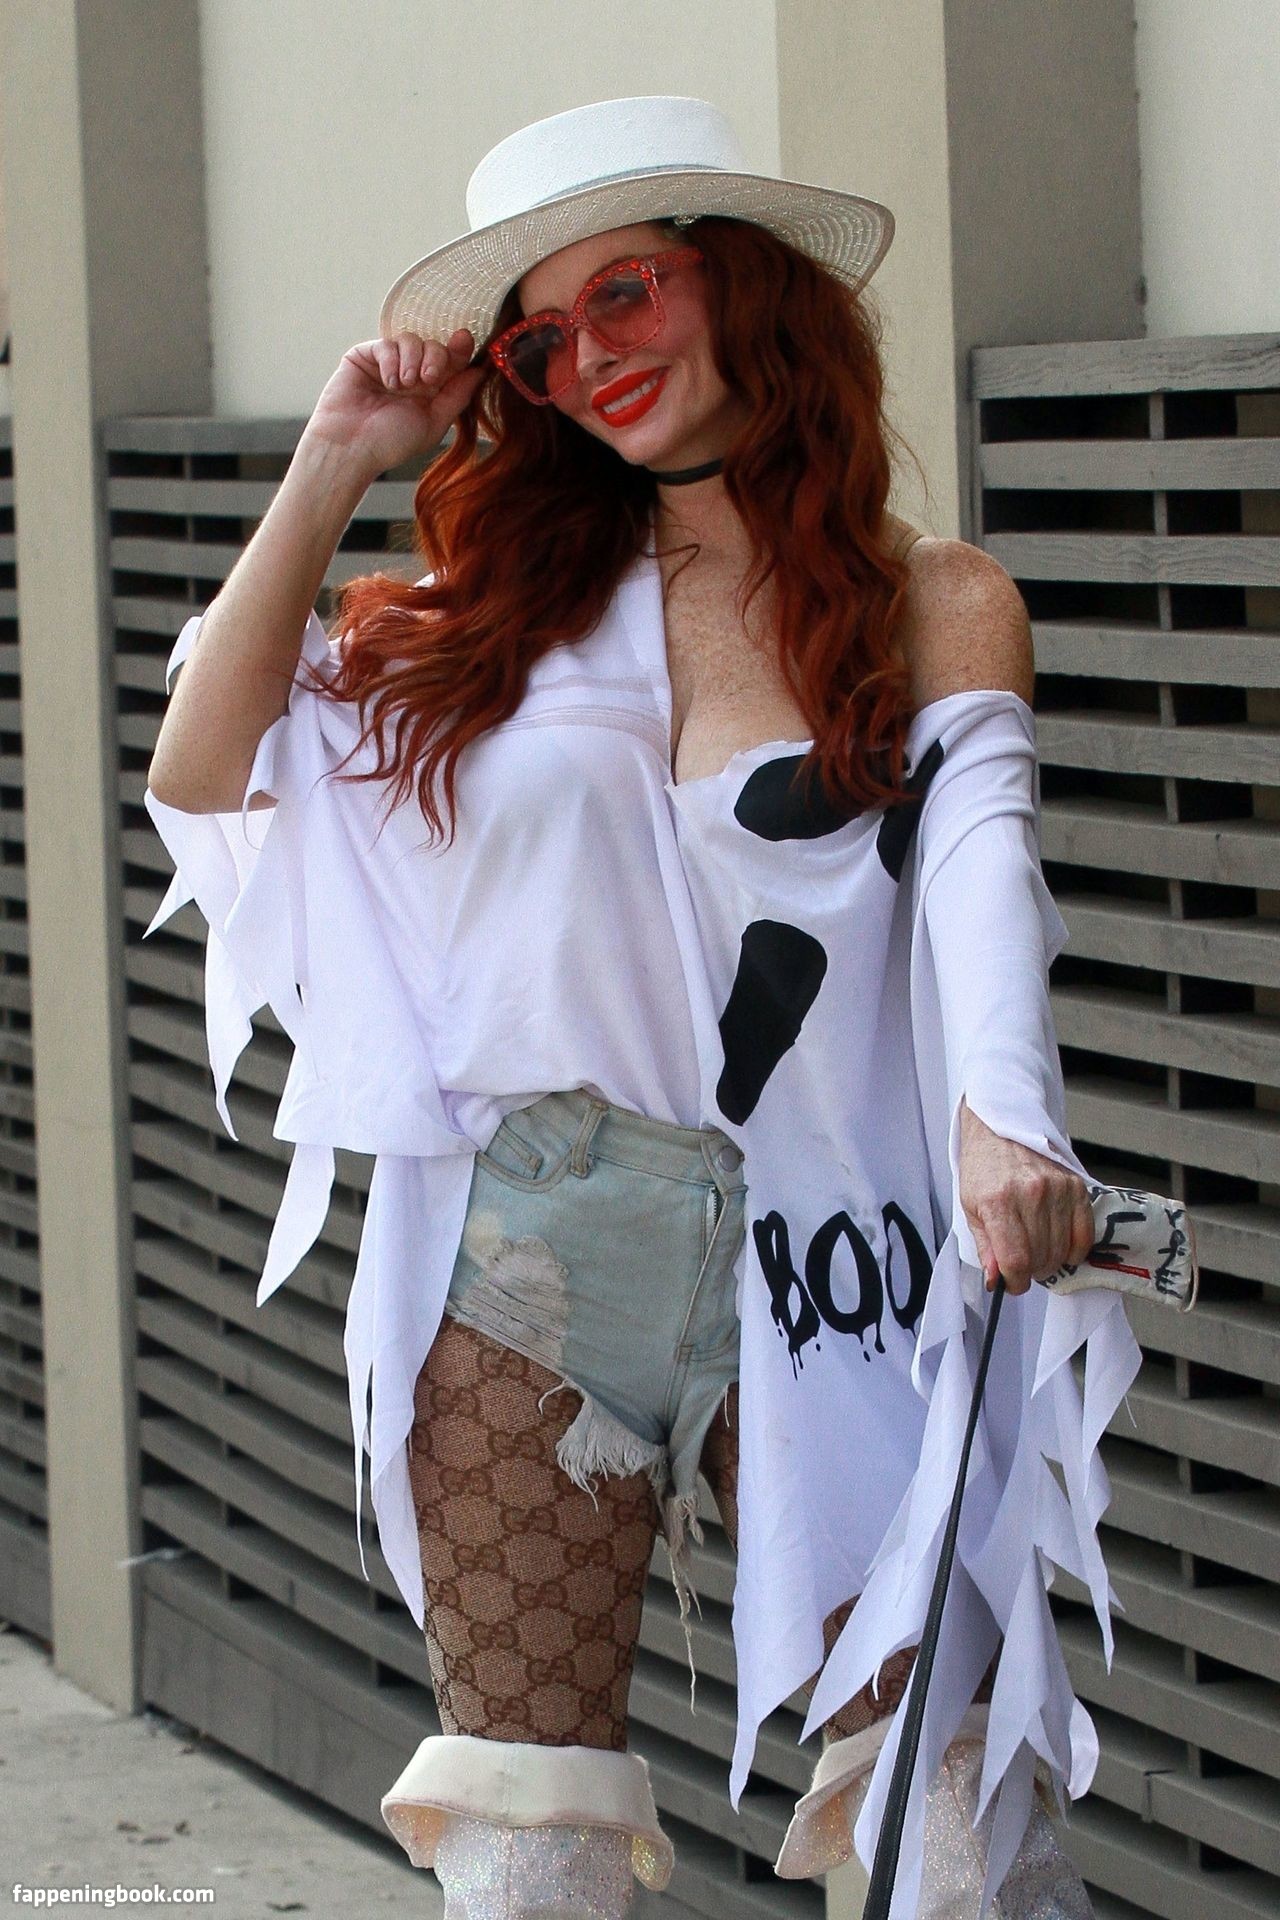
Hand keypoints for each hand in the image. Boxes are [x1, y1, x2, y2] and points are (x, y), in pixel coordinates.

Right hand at [303, 327, 486, 479]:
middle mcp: (411, 375)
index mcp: (430, 392)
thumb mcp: (434, 422)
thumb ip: (457, 396)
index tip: (465, 339)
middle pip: (435, 346)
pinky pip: (387, 344)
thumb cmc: (390, 442)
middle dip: (436, 358)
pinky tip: (388, 382)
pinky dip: (391, 360)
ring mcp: (388, 364)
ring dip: (413, 360)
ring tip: (403, 385)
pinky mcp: (365, 356)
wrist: (351, 446)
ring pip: (411, 340)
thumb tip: (480, 371)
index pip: (451, 362)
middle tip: (427, 379)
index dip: (460, 349)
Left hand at [957, 1097, 1094, 1293]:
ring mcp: (1057, 1189)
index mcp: (998, 1202)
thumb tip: (996, 1281)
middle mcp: (1031, 1194)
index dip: (1015, 1282)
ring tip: (1037, 1253)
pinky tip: (1062, 1248)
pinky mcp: (1076, 1186)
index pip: (1016, 1260)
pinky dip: (1075, 1250)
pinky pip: (1084, 1234)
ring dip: (1050, 1262)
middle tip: (1022, 1265)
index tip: (1012, 1283)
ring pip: (1062, 1250)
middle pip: (1041, 1258)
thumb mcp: (970, 1208)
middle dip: (1030, 1272)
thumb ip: (985, 1247)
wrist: (1000, 1130)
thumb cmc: (983, 1170)